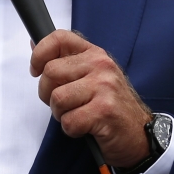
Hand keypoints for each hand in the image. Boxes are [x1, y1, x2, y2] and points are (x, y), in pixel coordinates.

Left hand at [31, 30, 152, 167]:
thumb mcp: (91, 76)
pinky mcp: (104, 111)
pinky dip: (71, 129)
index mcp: (95, 54)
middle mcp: (101, 66)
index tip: (36, 70)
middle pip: (50, 72)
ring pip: (57, 98)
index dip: (40, 53)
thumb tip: (34, 42)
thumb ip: (65, 61)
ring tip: (77, 115)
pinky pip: (68, 121)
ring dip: (60, 113)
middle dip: (47, 93)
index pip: (59, 38)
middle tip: (63, 104)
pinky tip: (86, 127)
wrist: (139, 135)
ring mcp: (104, 87)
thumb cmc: (110, 106)